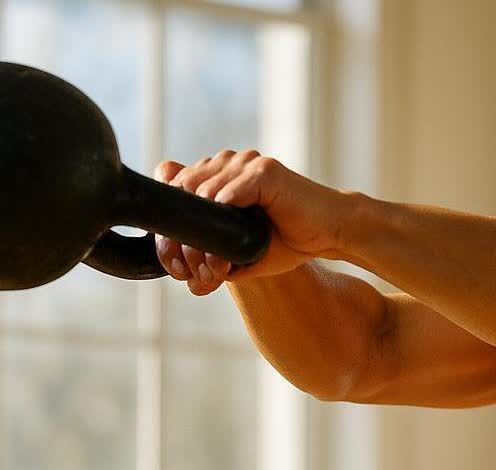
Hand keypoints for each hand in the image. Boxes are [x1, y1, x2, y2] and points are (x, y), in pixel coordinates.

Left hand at [151, 150, 349, 295]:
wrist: (329, 234)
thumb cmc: (288, 240)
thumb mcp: (241, 252)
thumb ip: (212, 256)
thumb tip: (186, 281)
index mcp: (216, 176)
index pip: (172, 190)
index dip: (166, 230)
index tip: (175, 267)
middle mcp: (226, 164)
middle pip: (180, 191)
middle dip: (180, 239)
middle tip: (193, 273)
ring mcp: (245, 163)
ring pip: (200, 192)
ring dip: (203, 236)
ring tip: (216, 267)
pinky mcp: (265, 171)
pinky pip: (230, 189)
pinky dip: (224, 212)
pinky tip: (230, 235)